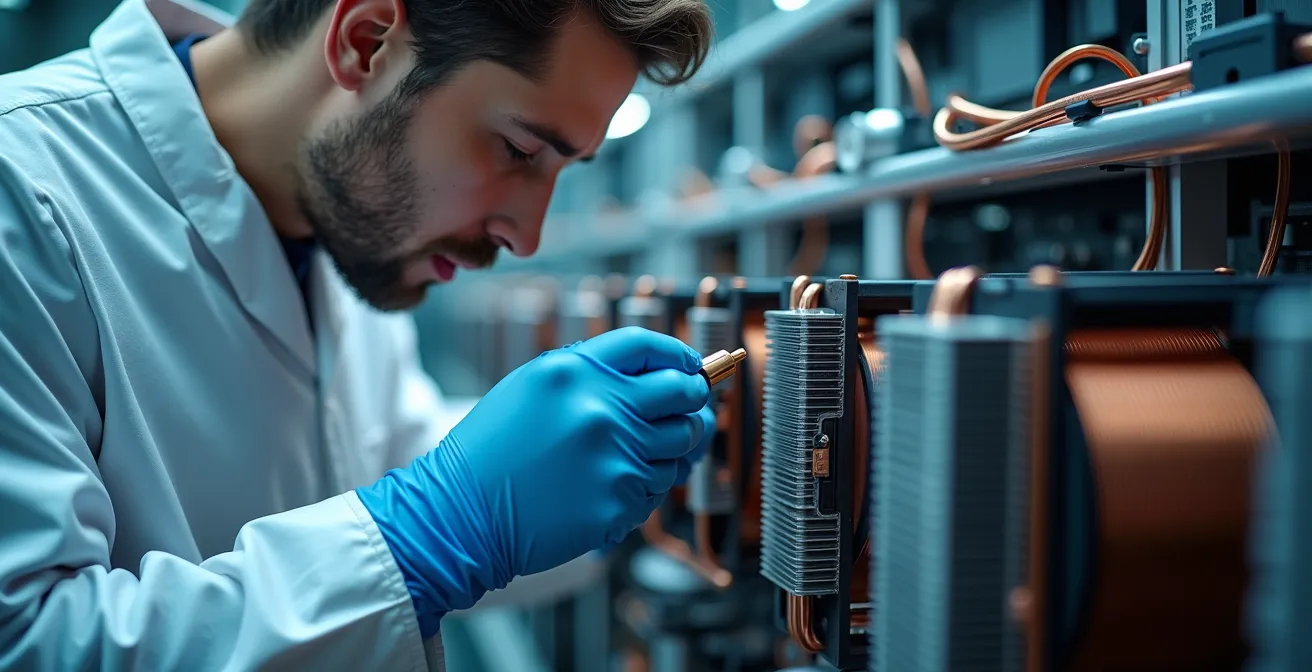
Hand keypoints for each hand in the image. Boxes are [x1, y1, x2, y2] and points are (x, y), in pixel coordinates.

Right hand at [356, 327, 713, 635]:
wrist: (461, 513)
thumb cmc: (494, 451)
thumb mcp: (532, 386)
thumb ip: (591, 372)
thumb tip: (656, 372)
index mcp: (575, 372)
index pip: (648, 347)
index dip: (678, 354)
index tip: (690, 364)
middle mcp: (601, 408)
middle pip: (682, 393)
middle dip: (695, 398)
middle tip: (692, 406)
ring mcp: (615, 457)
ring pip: (681, 446)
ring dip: (671, 449)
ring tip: (636, 455)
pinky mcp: (619, 501)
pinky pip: (658, 489)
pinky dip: (645, 488)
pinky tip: (610, 488)